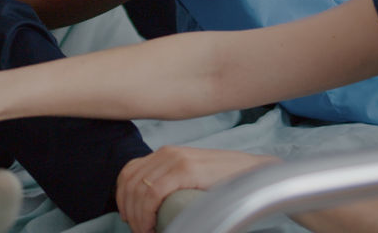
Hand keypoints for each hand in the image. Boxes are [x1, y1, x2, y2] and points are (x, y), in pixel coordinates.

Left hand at [116, 147, 278, 232]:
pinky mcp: (185, 169)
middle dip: (129, 211)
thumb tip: (150, 204)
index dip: (123, 197)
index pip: (129, 172)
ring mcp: (175, 159)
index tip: (129, 218)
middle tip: (140, 230)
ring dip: (137, 216)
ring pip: (138, 190)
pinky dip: (146, 213)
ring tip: (147, 231)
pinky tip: (152, 226)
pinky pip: (152, 193)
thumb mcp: (190, 177)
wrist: (254, 174)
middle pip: (130, 182)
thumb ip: (170, 182)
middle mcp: (167, 153)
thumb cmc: (224, 182)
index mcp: (165, 153)